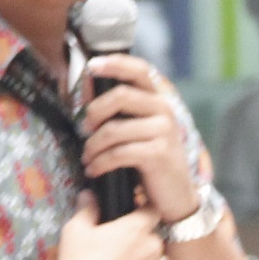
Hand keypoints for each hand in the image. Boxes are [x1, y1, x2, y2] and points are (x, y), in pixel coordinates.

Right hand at [53, 194, 173, 259]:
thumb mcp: (76, 230)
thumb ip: (87, 210)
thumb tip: (88, 195)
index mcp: (136, 228)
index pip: (152, 212)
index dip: (144, 215)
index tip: (136, 221)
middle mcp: (152, 248)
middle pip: (156, 241)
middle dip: (144, 245)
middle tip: (123, 255)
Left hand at [82, 55, 199, 223]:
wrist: (174, 196)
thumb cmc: (150, 160)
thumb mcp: (135, 130)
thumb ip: (115, 108)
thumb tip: (87, 83)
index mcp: (158, 100)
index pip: (139, 70)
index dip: (115, 63)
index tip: (91, 66)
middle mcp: (164, 110)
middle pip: (121, 95)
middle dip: (94, 111)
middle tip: (84, 128)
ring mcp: (163, 131)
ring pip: (114, 129)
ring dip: (93, 146)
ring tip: (88, 158)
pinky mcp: (158, 153)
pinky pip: (119, 152)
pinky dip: (100, 163)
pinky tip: (94, 170)